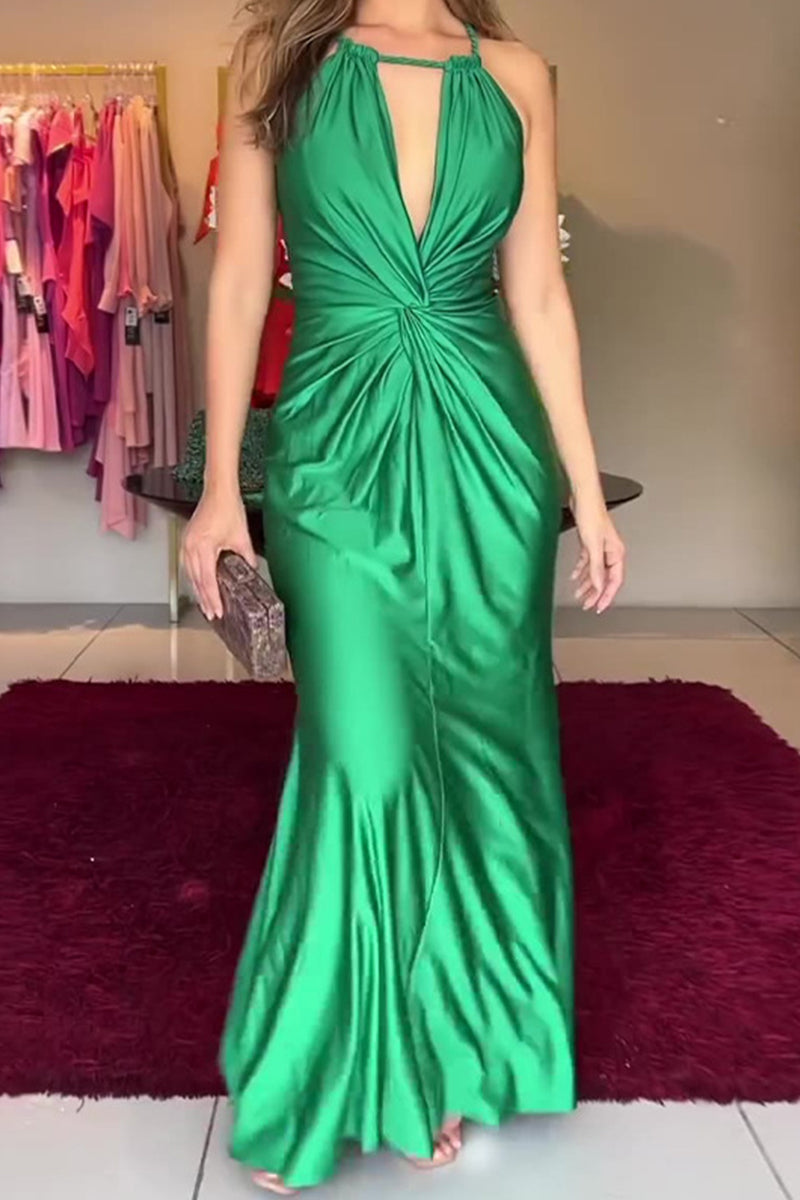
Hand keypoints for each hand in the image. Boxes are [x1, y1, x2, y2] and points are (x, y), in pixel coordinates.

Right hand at [180, 488, 256, 619]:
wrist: (218, 491)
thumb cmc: (228, 509)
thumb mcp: (241, 538)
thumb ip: (246, 558)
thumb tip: (251, 571)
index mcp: (203, 548)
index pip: (207, 580)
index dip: (213, 598)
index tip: (218, 611)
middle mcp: (190, 547)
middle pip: (196, 580)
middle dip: (205, 599)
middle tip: (213, 614)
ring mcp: (186, 544)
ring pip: (190, 574)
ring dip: (198, 590)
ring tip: (206, 604)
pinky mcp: (187, 540)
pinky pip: (188, 565)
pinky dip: (195, 577)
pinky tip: (200, 585)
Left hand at [569, 496, 625, 613]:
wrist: (583, 497)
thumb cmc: (591, 515)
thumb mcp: (593, 546)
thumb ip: (596, 568)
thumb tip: (598, 586)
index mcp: (616, 553)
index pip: (614, 581)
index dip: (607, 596)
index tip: (598, 607)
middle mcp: (610, 552)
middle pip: (604, 578)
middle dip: (595, 593)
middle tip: (587, 605)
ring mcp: (600, 547)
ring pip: (595, 571)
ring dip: (587, 583)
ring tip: (579, 595)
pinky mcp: (590, 542)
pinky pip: (587, 562)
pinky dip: (580, 570)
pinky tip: (573, 577)